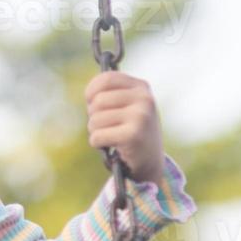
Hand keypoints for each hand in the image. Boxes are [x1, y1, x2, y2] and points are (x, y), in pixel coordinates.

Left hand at [84, 71, 163, 186]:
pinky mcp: (133, 136)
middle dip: (93, 115)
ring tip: (110, 136)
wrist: (151, 161)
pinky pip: (97, 136)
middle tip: (105, 125)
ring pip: (95, 120)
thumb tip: (89, 95)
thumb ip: (111, 94)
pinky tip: (111, 145)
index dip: (91, 90)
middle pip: (98, 101)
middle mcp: (144, 99)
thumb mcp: (127, 105)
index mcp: (142, 87)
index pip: (107, 79)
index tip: (90, 101)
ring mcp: (140, 117)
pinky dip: (97, 143)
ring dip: (95, 131)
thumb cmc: (132, 130)